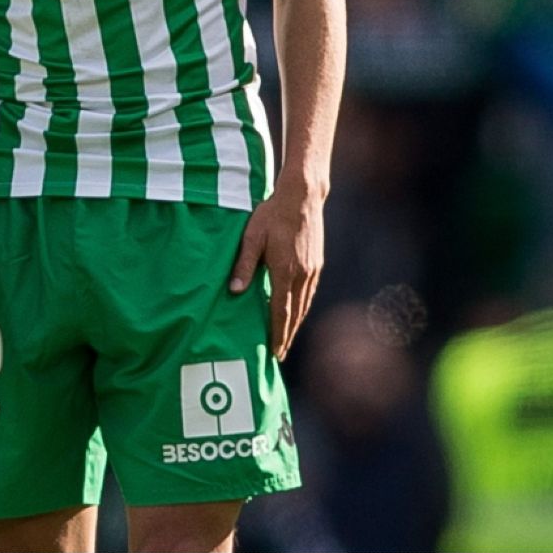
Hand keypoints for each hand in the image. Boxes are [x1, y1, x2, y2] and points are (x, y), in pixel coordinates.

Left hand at [228, 190, 324, 361]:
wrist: (302, 198)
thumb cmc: (271, 215)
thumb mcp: (251, 238)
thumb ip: (243, 266)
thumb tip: (234, 291)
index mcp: (284, 271)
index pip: (281, 312)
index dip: (278, 334)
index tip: (275, 352)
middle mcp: (302, 275)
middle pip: (296, 314)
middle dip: (288, 335)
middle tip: (281, 354)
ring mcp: (312, 269)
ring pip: (305, 304)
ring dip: (296, 323)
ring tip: (288, 338)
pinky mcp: (317, 262)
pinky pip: (310, 292)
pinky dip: (303, 306)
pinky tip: (298, 311)